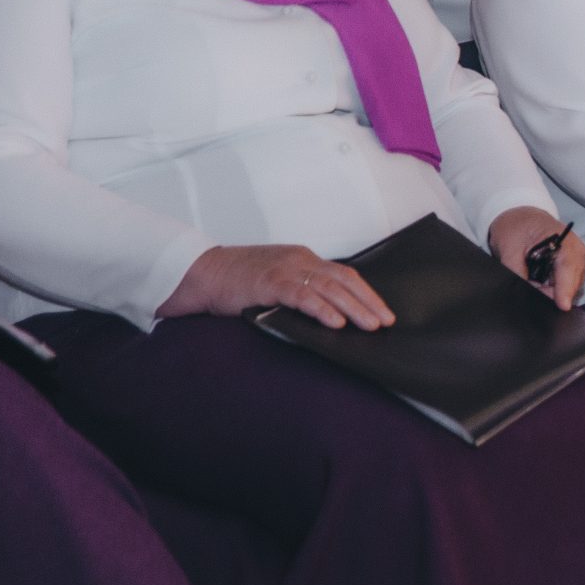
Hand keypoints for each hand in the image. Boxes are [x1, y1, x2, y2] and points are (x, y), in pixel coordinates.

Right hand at [160, 244, 393, 329]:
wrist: (198, 273)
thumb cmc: (234, 281)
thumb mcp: (274, 281)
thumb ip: (298, 291)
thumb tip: (327, 314)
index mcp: (301, 258)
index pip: (343, 274)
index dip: (365, 293)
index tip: (382, 311)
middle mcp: (298, 260)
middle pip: (344, 279)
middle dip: (368, 302)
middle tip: (386, 322)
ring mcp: (284, 269)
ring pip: (329, 288)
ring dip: (353, 308)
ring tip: (371, 326)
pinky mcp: (269, 283)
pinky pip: (302, 296)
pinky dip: (322, 309)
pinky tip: (337, 324)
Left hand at [488, 206, 584, 309]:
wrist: (520, 217)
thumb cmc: (516, 226)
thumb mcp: (509, 248)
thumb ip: (517, 272)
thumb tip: (523, 293)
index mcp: (564, 239)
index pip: (568, 268)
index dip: (565, 289)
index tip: (562, 305)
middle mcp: (576, 250)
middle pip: (572, 282)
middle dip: (553, 293)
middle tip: (530, 289)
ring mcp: (577, 260)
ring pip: (570, 287)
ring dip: (552, 291)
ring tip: (532, 280)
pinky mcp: (573, 267)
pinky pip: (566, 285)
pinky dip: (553, 288)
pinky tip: (540, 282)